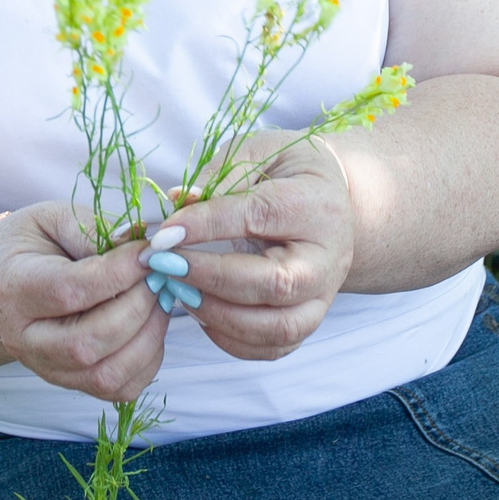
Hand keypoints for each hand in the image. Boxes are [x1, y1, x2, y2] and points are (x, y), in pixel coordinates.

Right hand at [0, 200, 168, 401]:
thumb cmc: (30, 244)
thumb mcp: (53, 218)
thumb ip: (93, 230)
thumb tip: (141, 245)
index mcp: (15, 289)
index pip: (69, 291)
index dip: (118, 273)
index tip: (150, 252)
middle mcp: (24, 338)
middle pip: (87, 343)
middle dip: (137, 308)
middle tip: (159, 276)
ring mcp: (46, 367)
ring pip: (104, 375)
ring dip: (148, 338)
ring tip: (159, 299)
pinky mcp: (71, 382)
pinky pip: (118, 389)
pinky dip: (147, 361)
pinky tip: (150, 326)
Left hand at [154, 131, 354, 361]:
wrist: (335, 203)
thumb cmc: (290, 172)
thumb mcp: (262, 152)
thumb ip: (224, 173)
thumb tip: (179, 201)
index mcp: (316, 206)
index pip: (258, 217)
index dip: (205, 226)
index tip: (163, 234)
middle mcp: (327, 259)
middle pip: (273, 283)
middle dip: (210, 278)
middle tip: (164, 266)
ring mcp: (323, 296)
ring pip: (276, 327)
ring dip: (218, 315)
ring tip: (178, 291)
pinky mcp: (310, 320)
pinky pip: (273, 347)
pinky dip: (232, 340)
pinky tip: (200, 312)